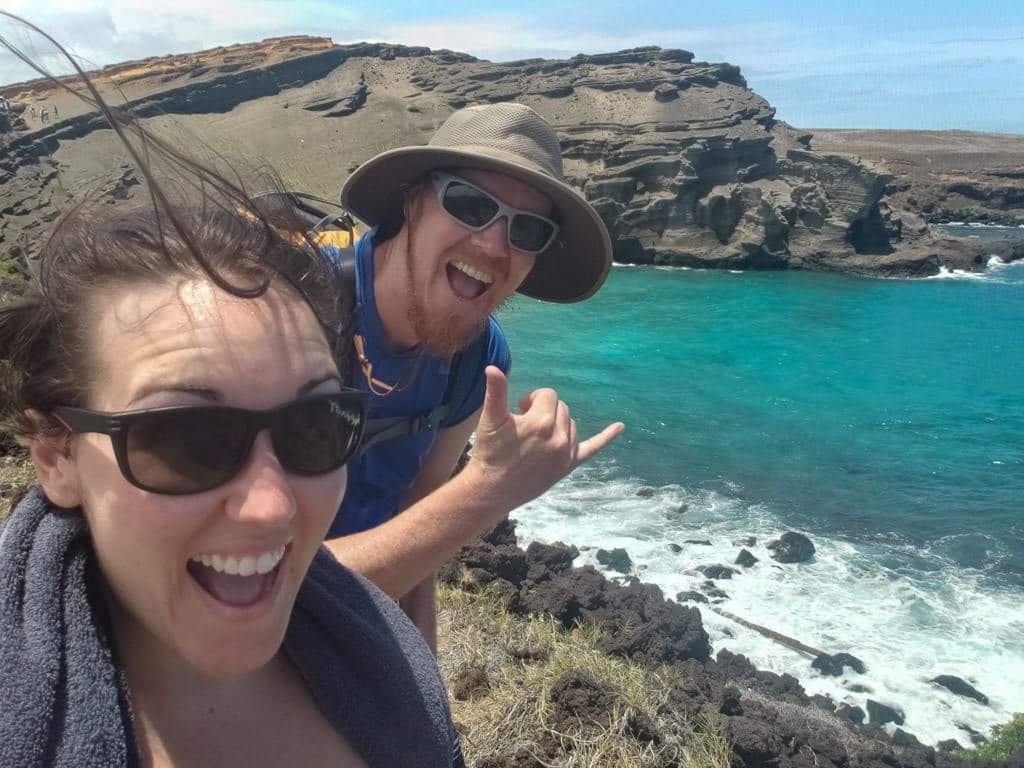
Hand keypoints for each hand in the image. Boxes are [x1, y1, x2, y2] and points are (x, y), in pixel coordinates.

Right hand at [467, 366, 622, 508]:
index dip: (532, 399)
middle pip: (560, 407)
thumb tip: (493, 367)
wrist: (491, 489)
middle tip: (524, 424)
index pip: (547, 395)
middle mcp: (558, 437)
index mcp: (541, 422)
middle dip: (544, 410)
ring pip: (570, 424)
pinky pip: (592, 448)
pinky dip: (606, 437)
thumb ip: (496, 392)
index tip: (519, 409)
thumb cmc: (489, 452)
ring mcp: (565, 453)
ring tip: (537, 436)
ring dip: (557, 424)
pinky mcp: (568, 466)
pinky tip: (620, 427)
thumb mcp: (490, 420)